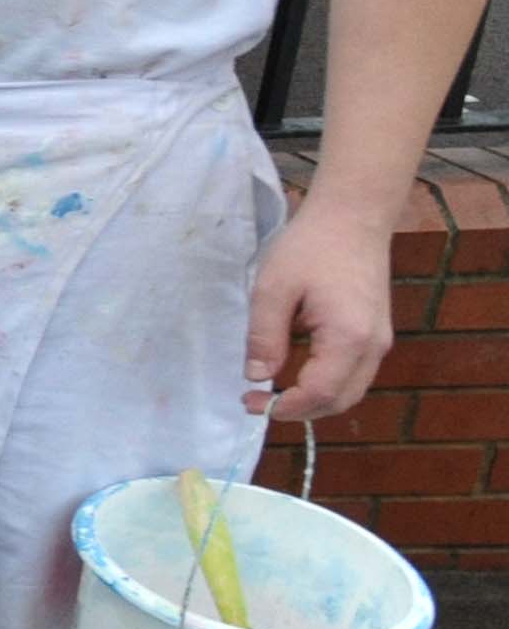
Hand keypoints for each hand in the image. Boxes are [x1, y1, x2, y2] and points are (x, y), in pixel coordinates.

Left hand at [249, 200, 396, 421]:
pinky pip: (354, 373)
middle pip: (340, 401)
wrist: (352, 218)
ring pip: (350, 391)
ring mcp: (379, 341)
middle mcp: (373, 347)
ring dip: (313, 400)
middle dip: (299, 410)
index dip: (283, 407)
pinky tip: (295, 371)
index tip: (249, 401)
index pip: (319, 394)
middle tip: (258, 401)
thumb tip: (256, 376)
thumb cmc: (310, 247)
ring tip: (272, 391)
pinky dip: (326, 383)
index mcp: (349, 338)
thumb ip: (265, 336)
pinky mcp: (376, 334)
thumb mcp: (273, 289)